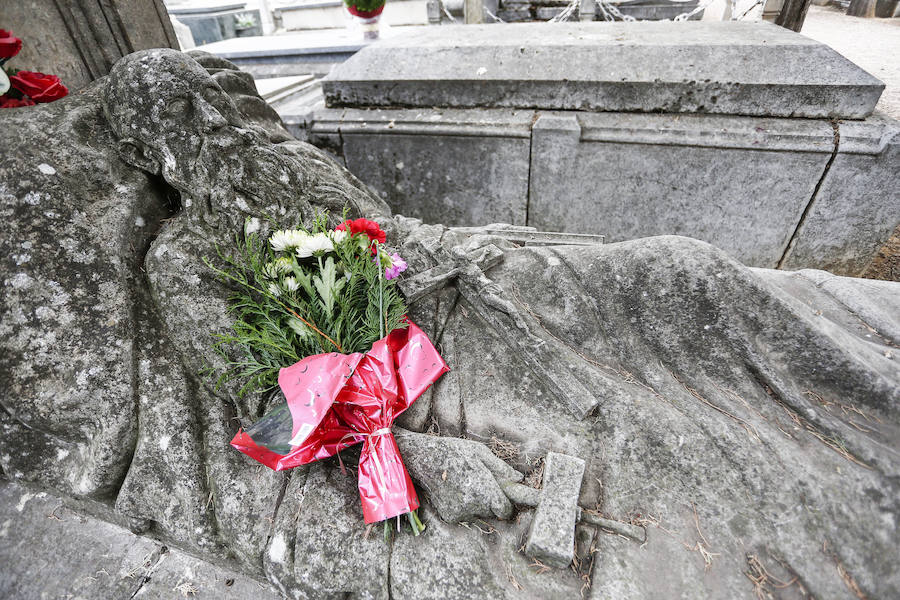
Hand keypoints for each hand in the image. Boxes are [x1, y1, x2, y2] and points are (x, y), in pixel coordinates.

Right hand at [394, 429, 522, 522]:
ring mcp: (461, 513)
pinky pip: (464, 515)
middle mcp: (474, 505)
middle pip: (492, 512)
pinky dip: (463, 506)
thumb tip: (518, 478)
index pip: (506, 510)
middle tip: (481, 484)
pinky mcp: (450, 516)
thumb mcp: (480, 453)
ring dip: (477, 504)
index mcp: (486, 490)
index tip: (503, 497)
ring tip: (466, 485)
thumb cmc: (455, 452)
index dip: (506, 504)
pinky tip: (455, 491)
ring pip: (479, 514)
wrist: (424, 459)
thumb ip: (501, 468)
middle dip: (491, 501)